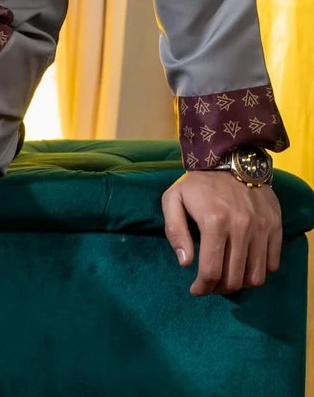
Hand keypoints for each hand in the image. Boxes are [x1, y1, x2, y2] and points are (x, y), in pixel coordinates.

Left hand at [162, 171, 281, 295]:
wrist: (231, 158)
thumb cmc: (198, 183)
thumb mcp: (174, 198)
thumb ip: (174, 230)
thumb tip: (185, 263)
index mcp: (214, 222)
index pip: (211, 271)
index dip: (202, 288)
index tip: (196, 290)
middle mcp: (241, 227)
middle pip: (234, 279)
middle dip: (219, 289)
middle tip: (210, 285)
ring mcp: (261, 228)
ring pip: (255, 277)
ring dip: (240, 284)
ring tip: (227, 277)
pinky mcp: (275, 226)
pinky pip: (272, 264)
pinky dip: (258, 271)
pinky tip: (244, 264)